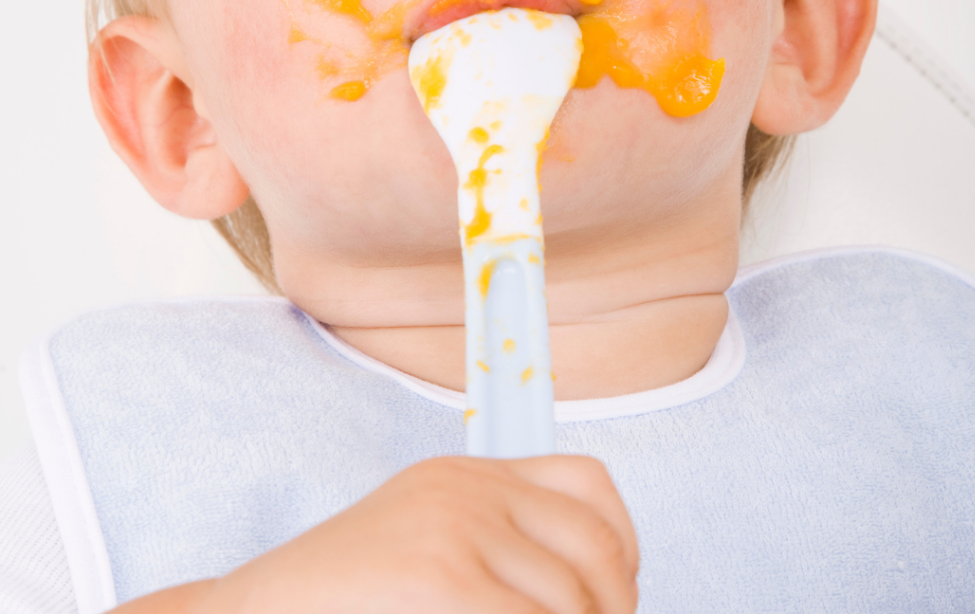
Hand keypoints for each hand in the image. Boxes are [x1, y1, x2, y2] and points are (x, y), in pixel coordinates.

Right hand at [118, 455, 638, 613]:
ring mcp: (455, 528)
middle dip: (612, 608)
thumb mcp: (428, 546)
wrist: (250, 611)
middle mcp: (469, 488)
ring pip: (573, 601)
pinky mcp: (442, 577)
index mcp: (469, 475)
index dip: (623, 547)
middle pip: (596, 550)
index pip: (589, 484)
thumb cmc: (343, 599)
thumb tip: (588, 595)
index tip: (616, 596)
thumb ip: (496, 550)